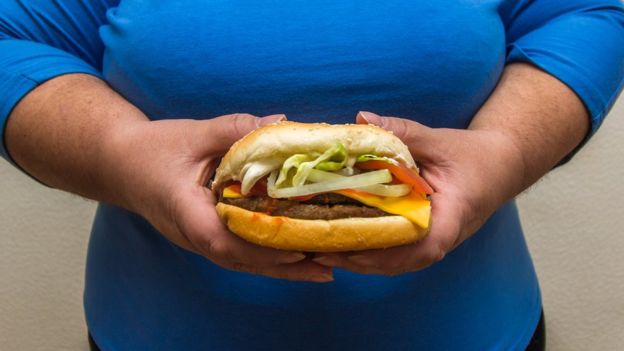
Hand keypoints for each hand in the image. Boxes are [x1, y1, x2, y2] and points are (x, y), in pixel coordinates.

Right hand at [102, 113, 332, 281]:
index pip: (221, 239)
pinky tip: (296, 251)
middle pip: (241, 259)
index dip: (260, 248)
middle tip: (327, 267)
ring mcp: (198, 239)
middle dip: (284, 266)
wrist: (119, 163)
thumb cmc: (152, 148)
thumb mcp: (193, 133)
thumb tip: (282, 123)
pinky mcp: (206, 235)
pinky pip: (240, 251)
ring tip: (322, 266)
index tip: (296, 249)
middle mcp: (192, 234)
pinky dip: (268, 254)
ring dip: (280, 266)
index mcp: (185, 210)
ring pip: (243, 260)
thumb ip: (235, 129)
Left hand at [313, 111, 524, 274]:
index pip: (426, 245)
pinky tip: (343, 245)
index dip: (390, 254)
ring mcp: (433, 242)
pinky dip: (370, 252)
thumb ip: (402, 131)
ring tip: (324, 254)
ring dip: (362, 261)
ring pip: (396, 263)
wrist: (499, 165)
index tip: (357, 250)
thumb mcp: (438, 140)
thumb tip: (362, 118)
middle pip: (401, 262)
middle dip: (362, 261)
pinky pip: (396, 253)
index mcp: (452, 215)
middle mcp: (443, 237)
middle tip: (322, 253)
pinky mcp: (423, 238)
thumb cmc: (473, 155)